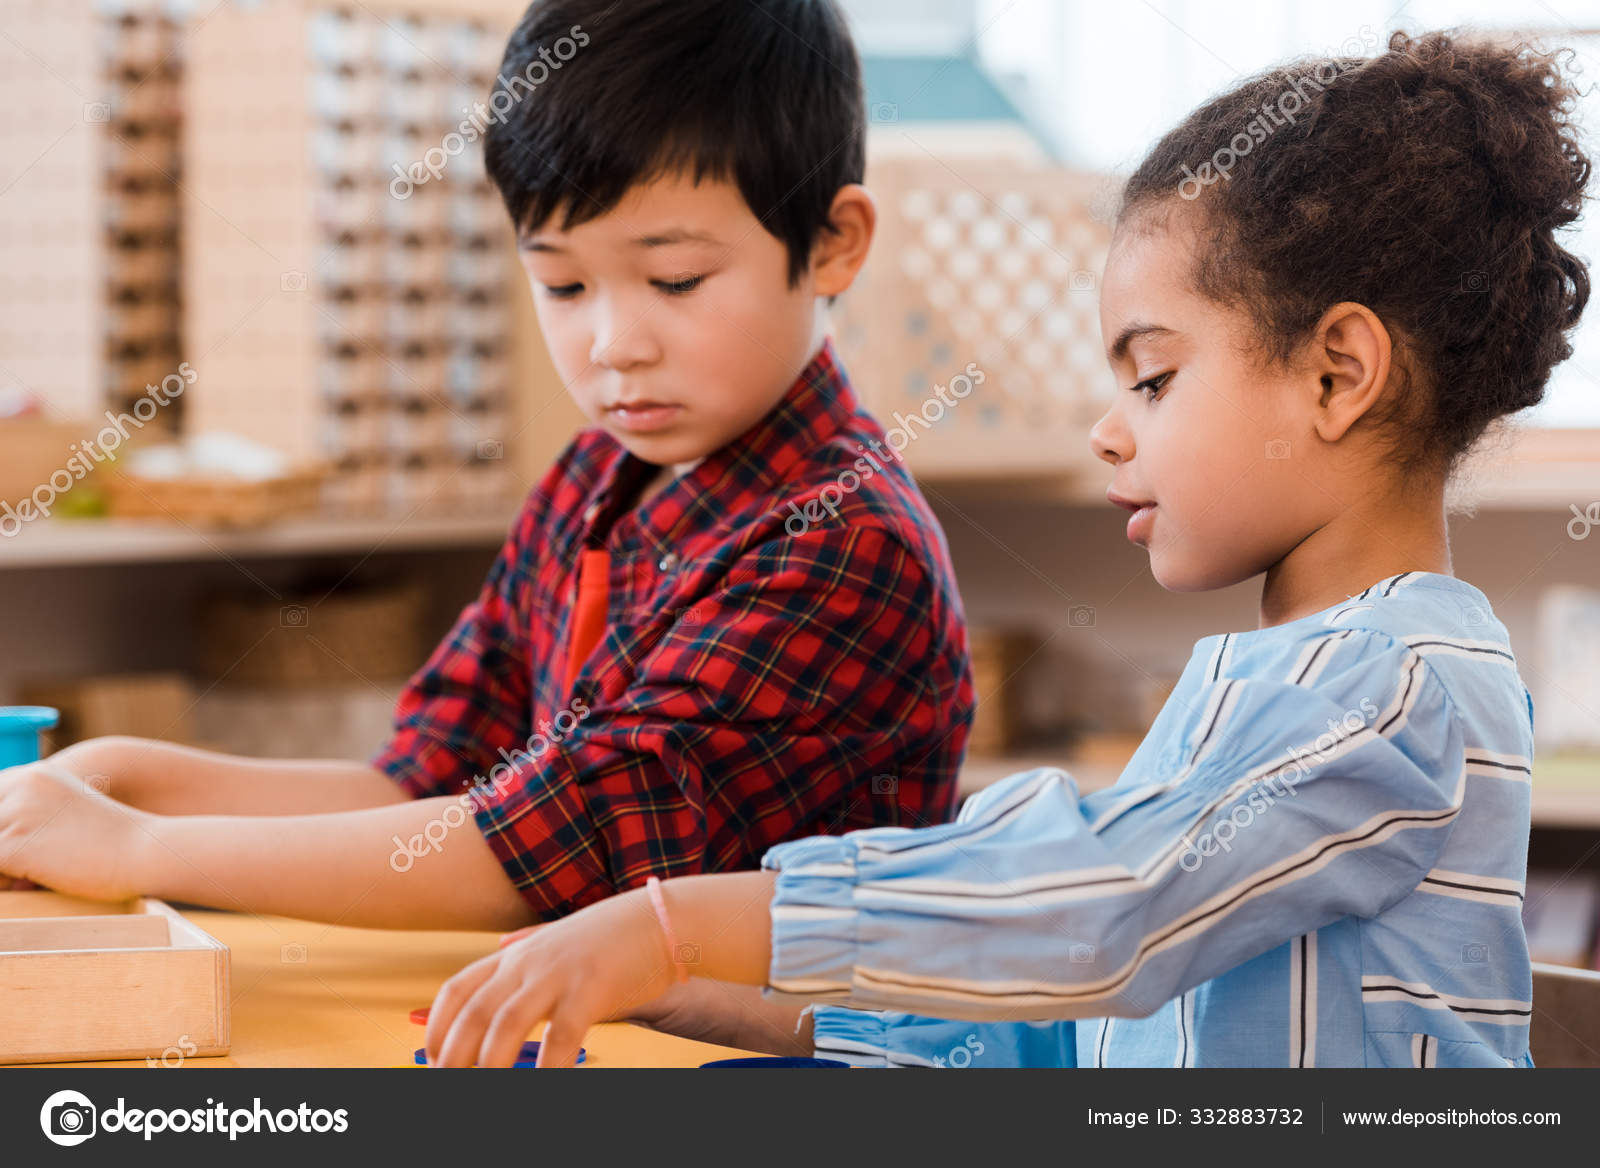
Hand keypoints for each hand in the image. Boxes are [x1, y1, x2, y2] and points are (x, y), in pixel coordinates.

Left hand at [0, 761, 154, 901]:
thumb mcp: (71, 811)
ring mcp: (16, 813)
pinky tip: (34, 882)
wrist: (145, 852)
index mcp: (34, 774)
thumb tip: (4, 850)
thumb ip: (34, 812)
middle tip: (24, 866)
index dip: (4, 828)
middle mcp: (21, 786)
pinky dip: (5, 883)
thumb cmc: (114, 842)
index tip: (20, 846)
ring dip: (2, 867)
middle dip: (3, 846)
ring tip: (32, 876)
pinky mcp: (13, 846)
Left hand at [426, 887, 675, 1066]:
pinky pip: (561, 1037)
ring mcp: (558, 974)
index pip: (457, 990)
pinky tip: (545, 1084)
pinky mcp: (591, 989)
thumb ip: (526, 949)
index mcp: (515, 955)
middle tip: (450, 1084)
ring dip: (491, 1065)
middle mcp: (528, 963)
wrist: (660, 919)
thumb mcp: (557, 940)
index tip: (433, 1060)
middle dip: (454, 1057)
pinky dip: (548, 1068)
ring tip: (488, 1090)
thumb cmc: (610, 937)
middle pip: (472, 1013)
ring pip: (505, 1024)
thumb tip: (499, 949)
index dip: (437, 1029)